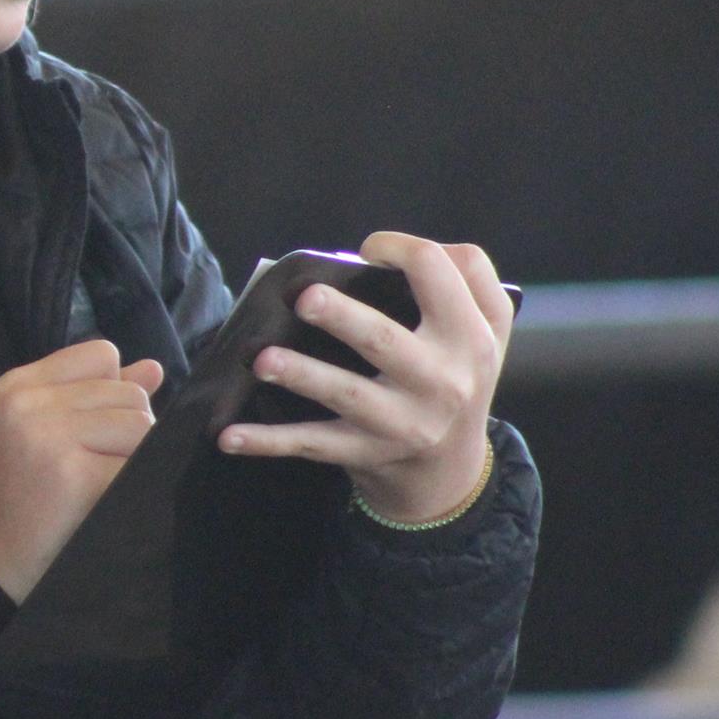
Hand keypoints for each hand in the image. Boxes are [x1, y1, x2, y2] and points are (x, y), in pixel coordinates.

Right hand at [0, 338, 165, 602]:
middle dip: (127, 430)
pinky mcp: (73, 473)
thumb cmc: (25, 496)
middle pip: (129, 392)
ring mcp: (48, 435)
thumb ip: (98, 395)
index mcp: (18, 385)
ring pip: (140, 423)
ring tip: (96, 481)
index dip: (113, 392)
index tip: (90, 431)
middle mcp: (28, 402)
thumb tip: (154, 368)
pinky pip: (138, 461)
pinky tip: (102, 499)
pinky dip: (132, 481)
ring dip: (133, 456)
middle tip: (91, 467)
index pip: (102, 354)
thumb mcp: (47, 432)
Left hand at [218, 232, 514, 523]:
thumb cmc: (458, 376)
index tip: (368, 248)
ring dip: (301, 375)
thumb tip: (408, 248)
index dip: (401, 248)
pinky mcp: (364, 452)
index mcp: (468, 338)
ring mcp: (400, 422)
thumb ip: (472, 277)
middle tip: (304, 298)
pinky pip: (310, 444)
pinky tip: (229, 435)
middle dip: (343, 318)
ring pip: (345, 394)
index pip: (438, 274)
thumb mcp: (489, 330)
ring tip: (262, 360)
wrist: (452, 470)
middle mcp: (439, 381)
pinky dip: (267, 442)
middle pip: (385, 341)